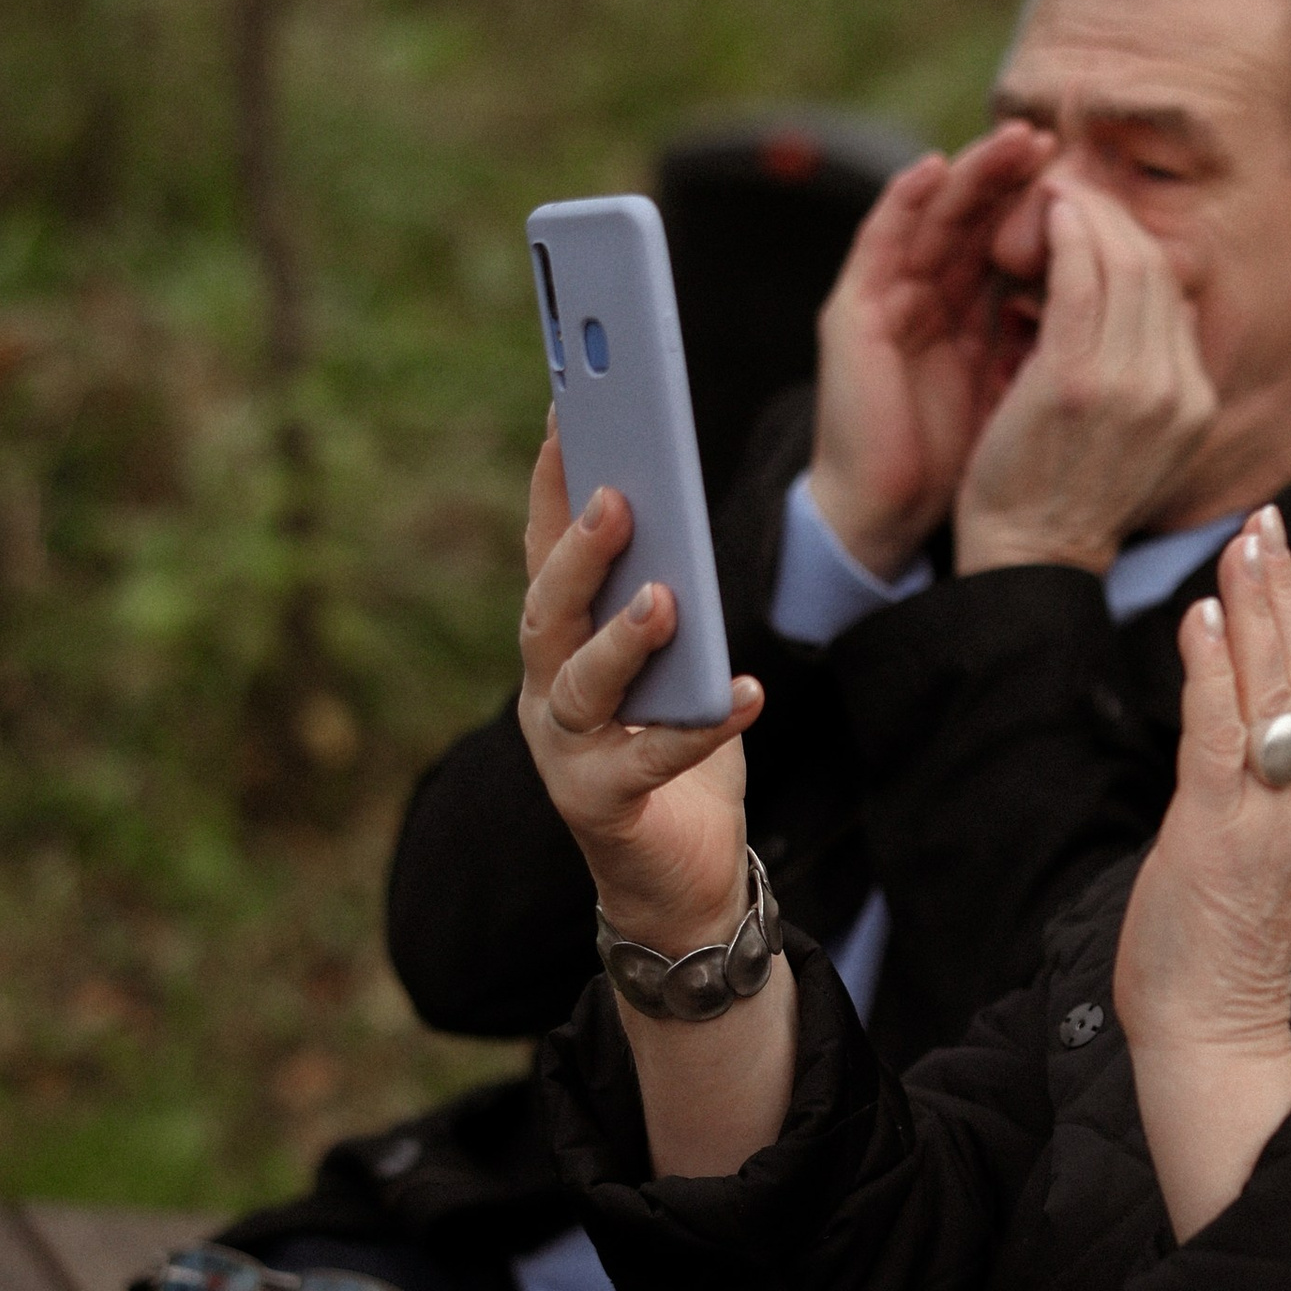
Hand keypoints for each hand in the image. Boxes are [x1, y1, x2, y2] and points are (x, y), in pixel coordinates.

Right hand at [517, 426, 760, 955]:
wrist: (676, 879)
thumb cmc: (673, 752)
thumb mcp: (672, 662)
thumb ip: (667, 601)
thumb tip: (680, 522)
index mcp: (557, 645)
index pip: (543, 553)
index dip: (548, 484)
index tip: (567, 411)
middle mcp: (546, 693)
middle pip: (547, 611)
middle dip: (577, 553)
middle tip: (616, 498)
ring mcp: (565, 753)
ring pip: (580, 685)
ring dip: (621, 639)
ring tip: (666, 600)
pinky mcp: (604, 807)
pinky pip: (653, 760)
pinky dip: (702, 727)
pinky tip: (747, 692)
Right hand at [805, 123, 1054, 580]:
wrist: (919, 520)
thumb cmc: (996, 468)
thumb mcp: (1049, 387)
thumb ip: (1079, 337)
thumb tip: (1156, 302)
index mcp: (980, 310)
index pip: (1018, 239)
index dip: (1053, 207)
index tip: (1097, 179)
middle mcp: (936, 296)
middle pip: (978, 215)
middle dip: (1015, 175)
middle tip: (1053, 138)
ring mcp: (892, 300)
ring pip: (932, 215)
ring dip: (968, 172)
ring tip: (1009, 139)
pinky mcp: (853, 314)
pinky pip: (876, 241)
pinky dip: (900, 200)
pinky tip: (932, 169)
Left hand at [954, 180, 1218, 576]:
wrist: (1030, 560)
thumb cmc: (1064, 496)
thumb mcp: (1134, 437)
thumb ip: (1149, 378)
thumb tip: (1150, 312)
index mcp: (1195, 402)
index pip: (1176, 295)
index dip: (1138, 244)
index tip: (1100, 221)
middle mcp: (1177, 390)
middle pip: (1157, 269)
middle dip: (1115, 217)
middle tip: (1074, 190)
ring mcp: (1132, 384)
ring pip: (1124, 263)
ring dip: (1089, 216)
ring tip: (1056, 194)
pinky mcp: (1077, 380)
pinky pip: (1081, 279)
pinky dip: (1066, 236)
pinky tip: (1046, 216)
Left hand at [1112, 506, 1290, 1239]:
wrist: (1208, 1028)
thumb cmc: (1219, 943)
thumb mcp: (1260, 848)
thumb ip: (1263, 777)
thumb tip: (1238, 703)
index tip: (1283, 555)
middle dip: (1289, 590)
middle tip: (1266, 522)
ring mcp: (1273, 818)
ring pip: (1278, 690)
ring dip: (1258, 609)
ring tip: (1244, 544)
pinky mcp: (1220, 833)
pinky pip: (1220, 733)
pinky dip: (1212, 668)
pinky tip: (1201, 616)